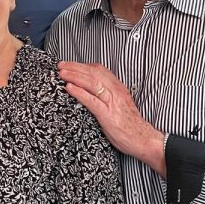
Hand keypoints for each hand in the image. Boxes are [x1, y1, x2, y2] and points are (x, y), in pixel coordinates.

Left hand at [57, 61, 164, 176]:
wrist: (142, 138)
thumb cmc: (130, 125)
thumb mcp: (119, 104)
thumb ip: (108, 96)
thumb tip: (92, 92)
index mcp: (118, 87)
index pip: (99, 70)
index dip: (83, 65)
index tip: (70, 65)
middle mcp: (115, 91)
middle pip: (93, 73)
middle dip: (75, 67)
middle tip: (61, 66)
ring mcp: (111, 102)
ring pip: (91, 83)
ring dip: (74, 76)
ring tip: (62, 74)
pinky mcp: (107, 114)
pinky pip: (91, 100)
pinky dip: (79, 92)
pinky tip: (69, 88)